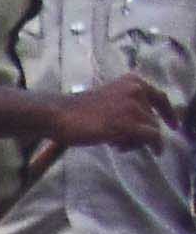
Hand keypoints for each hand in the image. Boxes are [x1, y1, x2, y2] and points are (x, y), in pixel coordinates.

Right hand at [51, 76, 178, 153]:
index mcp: (133, 82)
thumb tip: (142, 126)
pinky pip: (150, 138)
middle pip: (153, 118)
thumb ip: (125, 106)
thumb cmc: (76, 111)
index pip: (159, 97)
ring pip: (151, 129)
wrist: (59, 114)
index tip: (174, 126)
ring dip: (137, 141)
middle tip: (123, 145)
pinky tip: (139, 151)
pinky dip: (152, 146)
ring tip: (116, 145)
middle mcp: (138, 90)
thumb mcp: (108, 100)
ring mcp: (134, 107)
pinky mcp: (129, 124)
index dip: (168, 113)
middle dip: (142, 133)